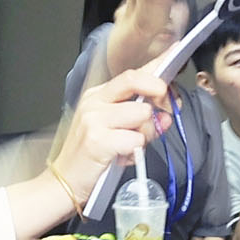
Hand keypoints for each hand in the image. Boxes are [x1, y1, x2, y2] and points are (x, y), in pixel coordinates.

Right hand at [55, 68, 169, 183]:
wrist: (64, 182)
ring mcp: (93, 119)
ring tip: (131, 146)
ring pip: (141, 113)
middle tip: (162, 113)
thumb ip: (141, 120)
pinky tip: (123, 157)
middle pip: (135, 80)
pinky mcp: (97, 140)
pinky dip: (136, 152)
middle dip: (158, 93)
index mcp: (97, 96)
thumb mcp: (115, 131)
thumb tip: (165, 115)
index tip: (174, 57)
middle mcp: (94, 102)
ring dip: (145, 133)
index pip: (132, 74)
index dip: (157, 66)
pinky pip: (136, 140)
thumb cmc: (91, 158)